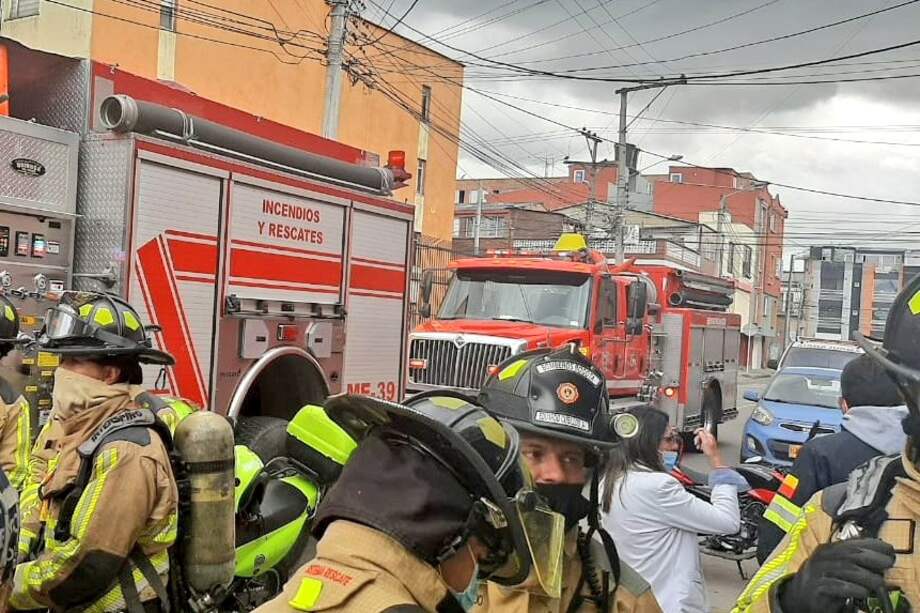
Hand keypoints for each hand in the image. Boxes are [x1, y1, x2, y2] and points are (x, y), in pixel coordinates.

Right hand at [694, 428, 721, 464]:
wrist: (713, 456)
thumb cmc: (710, 451)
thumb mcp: (704, 442)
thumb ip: (702, 435)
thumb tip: (699, 431)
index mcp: (709, 435)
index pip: (703, 429)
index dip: (698, 430)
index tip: (695, 433)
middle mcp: (709, 437)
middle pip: (701, 434)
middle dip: (697, 438)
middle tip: (697, 442)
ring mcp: (709, 441)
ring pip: (701, 439)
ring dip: (698, 442)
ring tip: (698, 446)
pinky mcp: (708, 444)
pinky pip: (702, 442)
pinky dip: (700, 445)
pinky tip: (700, 447)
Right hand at [778, 538, 895, 612]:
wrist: (801, 594)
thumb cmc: (825, 579)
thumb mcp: (839, 566)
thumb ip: (855, 561)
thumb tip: (881, 559)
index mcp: (829, 549)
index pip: (852, 542)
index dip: (872, 545)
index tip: (889, 550)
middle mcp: (823, 557)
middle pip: (850, 553)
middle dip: (872, 557)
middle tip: (887, 563)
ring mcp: (818, 571)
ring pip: (846, 569)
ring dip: (866, 576)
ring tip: (878, 583)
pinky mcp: (817, 587)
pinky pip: (837, 586)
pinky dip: (853, 589)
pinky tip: (863, 592)